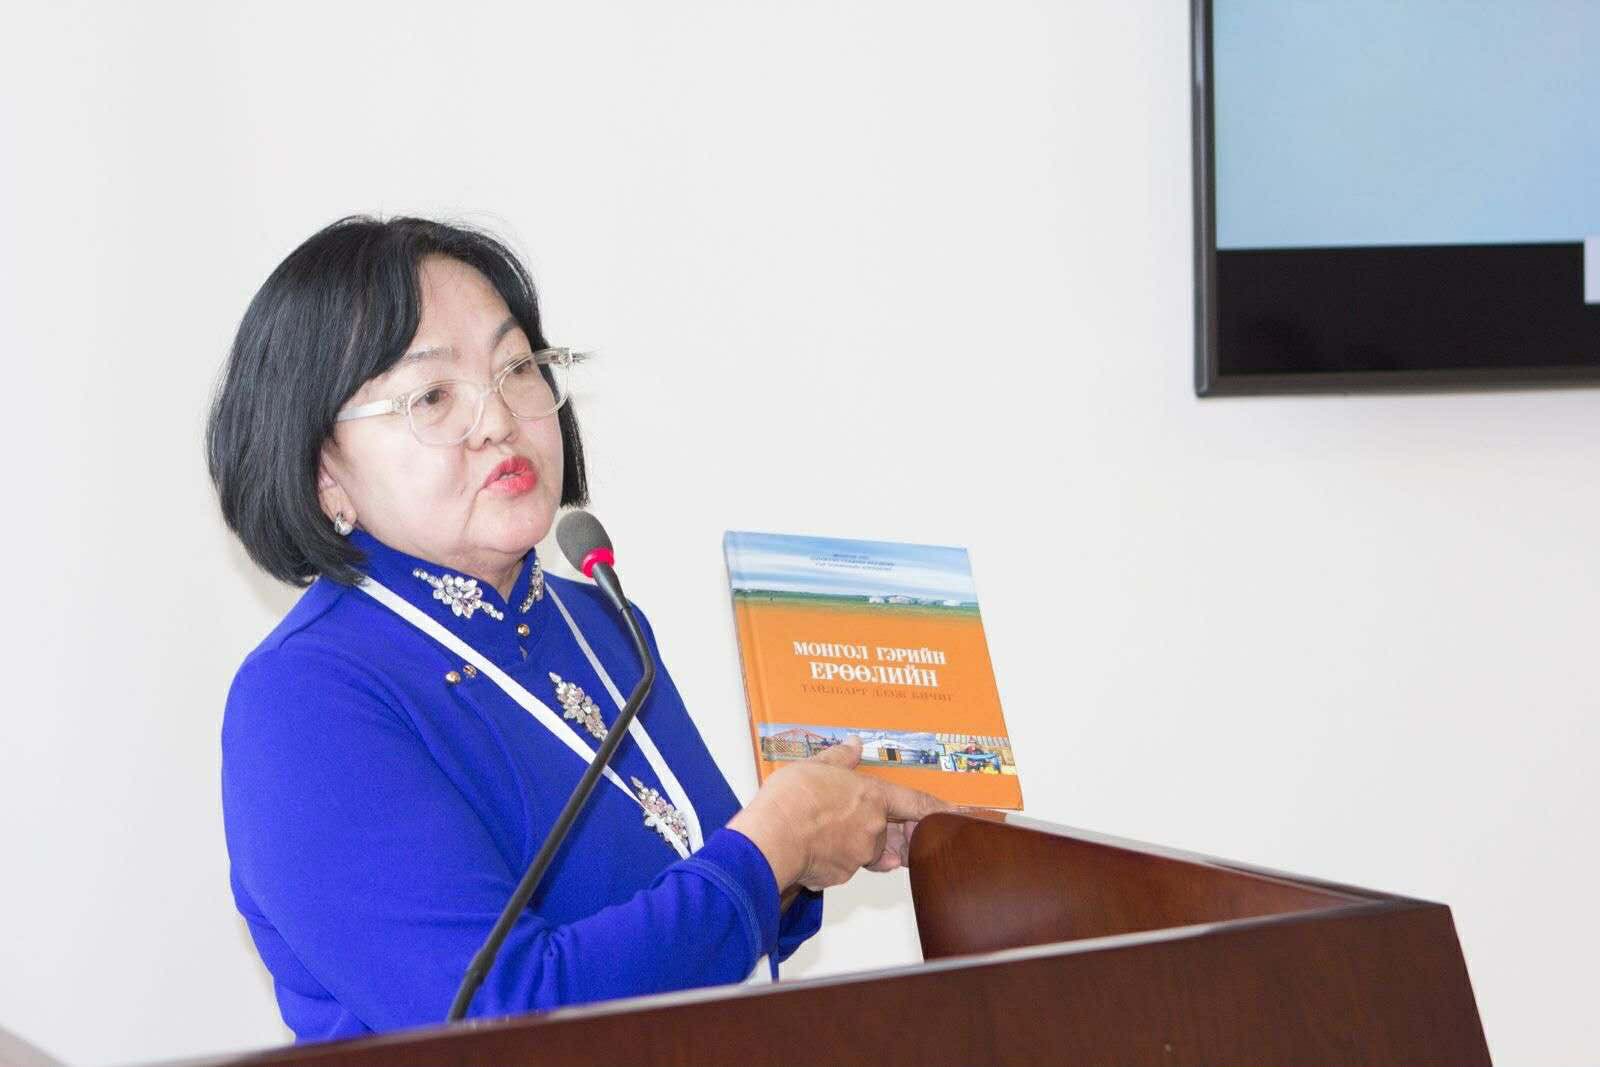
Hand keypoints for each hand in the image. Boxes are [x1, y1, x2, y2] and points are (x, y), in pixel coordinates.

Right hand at [727, 736, 950, 891]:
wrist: (771, 838)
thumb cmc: (792, 800)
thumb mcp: (815, 765)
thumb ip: (839, 758)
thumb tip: (853, 745)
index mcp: (873, 798)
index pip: (917, 803)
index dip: (939, 809)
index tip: (959, 814)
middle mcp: (872, 830)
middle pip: (886, 832)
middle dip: (875, 828)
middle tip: (851, 818)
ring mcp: (858, 857)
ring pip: (863, 851)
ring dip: (850, 842)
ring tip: (821, 827)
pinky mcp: (839, 877)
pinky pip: (842, 867)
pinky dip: (830, 858)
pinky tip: (809, 846)